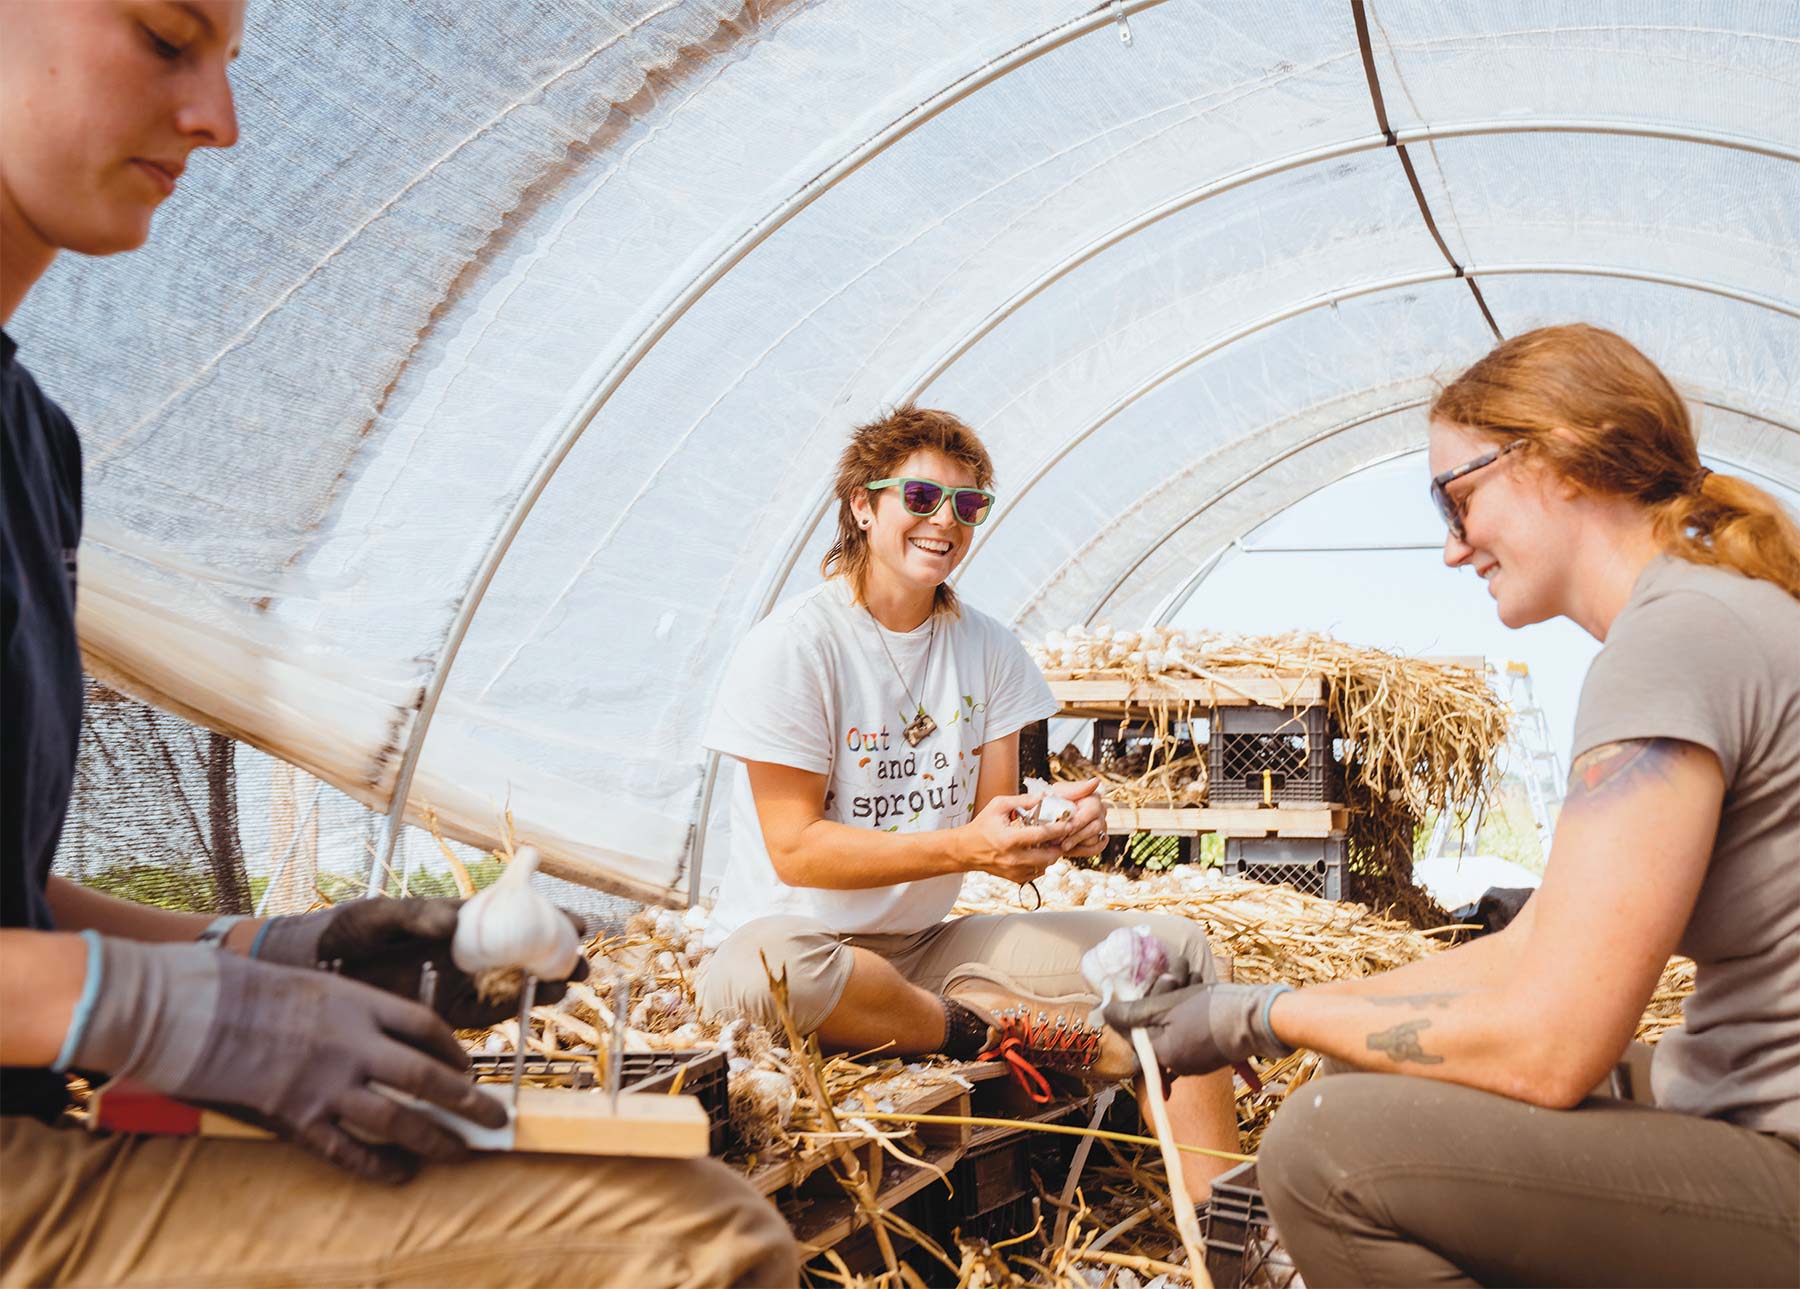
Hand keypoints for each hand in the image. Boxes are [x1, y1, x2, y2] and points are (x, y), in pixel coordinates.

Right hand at [74, 937, 506, 1182]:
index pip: (426, 1029)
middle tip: (497, 1119)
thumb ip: (353, 1008)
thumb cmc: (249, 989)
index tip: (470, 1069)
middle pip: (427, 1077)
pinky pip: (348, 1150)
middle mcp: (354, 1045)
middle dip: (469, 1102)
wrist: (194, 1013)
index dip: (454, 1052)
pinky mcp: (298, 1117)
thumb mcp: (315, 983)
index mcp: (360, 1004)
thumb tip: (389, 1035)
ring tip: (464, 1152)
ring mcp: (327, 1085)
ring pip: (399, 1120)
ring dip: (437, 1139)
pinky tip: (402, 1175)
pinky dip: (379, 1166)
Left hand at [254, 896, 589, 1026]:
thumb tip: (451, 924)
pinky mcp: (442, 1016)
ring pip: (512, 984)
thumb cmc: (345, 933)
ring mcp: (455, 985)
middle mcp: (463, 953)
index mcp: (455, 921)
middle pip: (522, 952)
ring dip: (543, 985)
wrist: (313, 972)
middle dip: (557, 956)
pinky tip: (534, 1006)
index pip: (511, 914)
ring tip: (569, 983)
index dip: (546, 916)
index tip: (578, 922)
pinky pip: (484, 1014)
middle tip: (584, 961)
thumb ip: (416, 916)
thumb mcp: (378, 916)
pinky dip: (512, 1010)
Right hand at [961, 792, 1071, 883]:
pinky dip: (1042, 863)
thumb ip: (1022, 800)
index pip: (1041, 835)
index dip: (1059, 829)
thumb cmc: (982, 825)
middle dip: (1059, 845)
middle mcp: (1013, 858)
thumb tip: (1044, 796)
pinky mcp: (1015, 878)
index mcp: (1009, 839)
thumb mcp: (998, 806)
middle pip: (1049, 856)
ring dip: (1052, 855)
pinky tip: (1038, 852)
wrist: (966, 850)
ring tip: (1051, 843)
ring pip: (1046, 866)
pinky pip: (1038, 873)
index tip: (1069, 824)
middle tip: (1063, 835)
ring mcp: (1015, 871)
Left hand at [1054, 778, 1107, 857]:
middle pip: (1094, 828)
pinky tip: (1067, 849)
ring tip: (1059, 845)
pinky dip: (1080, 851)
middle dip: (1074, 836)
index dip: (1078, 822)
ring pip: (1094, 840)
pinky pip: (1095, 849)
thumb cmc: (1054, 802)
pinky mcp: (1100, 840)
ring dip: (1075, 844)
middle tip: (1057, 842)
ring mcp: (1103, 826)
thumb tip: (1096, 781)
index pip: (1092, 811)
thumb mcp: (1059, 792)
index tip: (1065, 828)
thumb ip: (1075, 789)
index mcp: (1094, 798)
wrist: (1048, 817)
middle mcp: (1102, 812)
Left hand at [1104, 980, 1293, 1077]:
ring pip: (1177, 1023)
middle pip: (1157, 1028)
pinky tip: (1201, 989)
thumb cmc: (1208, 1010)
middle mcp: (1179, 1065)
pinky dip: (1195, 1009)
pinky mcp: (1214, 1052)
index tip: (1146, 991)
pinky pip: (1195, 1028)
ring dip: (1180, 999)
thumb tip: (1104, 1015)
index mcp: (1162, 1056)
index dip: (1135, 1011)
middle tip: (1177, 978)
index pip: (1135, 1037)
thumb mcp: (1163, 1006)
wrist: (1256, 1017)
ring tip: (1193, 979)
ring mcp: (1198, 1060)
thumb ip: (1132, 1013)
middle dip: (1163, 998)